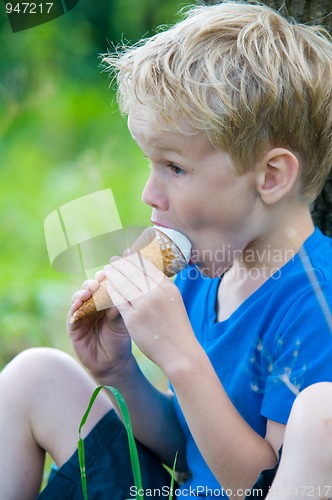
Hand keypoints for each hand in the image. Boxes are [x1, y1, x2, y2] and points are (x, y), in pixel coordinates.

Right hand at [67, 270, 133, 381]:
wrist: (113, 363)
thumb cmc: (120, 340)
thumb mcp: (121, 322)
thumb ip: (118, 308)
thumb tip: (119, 290)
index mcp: (106, 301)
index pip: (103, 285)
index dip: (104, 279)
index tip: (107, 273)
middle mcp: (92, 305)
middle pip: (89, 289)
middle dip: (92, 284)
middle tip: (97, 281)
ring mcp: (82, 315)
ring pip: (79, 299)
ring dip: (82, 294)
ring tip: (88, 292)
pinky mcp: (74, 327)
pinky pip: (72, 315)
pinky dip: (74, 308)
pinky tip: (79, 304)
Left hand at [104, 253, 197, 373]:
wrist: (180, 352)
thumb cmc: (177, 328)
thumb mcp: (173, 302)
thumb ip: (162, 288)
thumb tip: (152, 275)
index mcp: (167, 288)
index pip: (148, 267)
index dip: (135, 259)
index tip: (127, 253)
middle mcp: (156, 293)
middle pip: (134, 272)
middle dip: (121, 264)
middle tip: (113, 260)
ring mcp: (144, 305)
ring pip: (124, 284)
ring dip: (114, 275)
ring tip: (107, 271)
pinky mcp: (133, 318)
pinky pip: (118, 300)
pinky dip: (112, 291)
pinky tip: (107, 288)